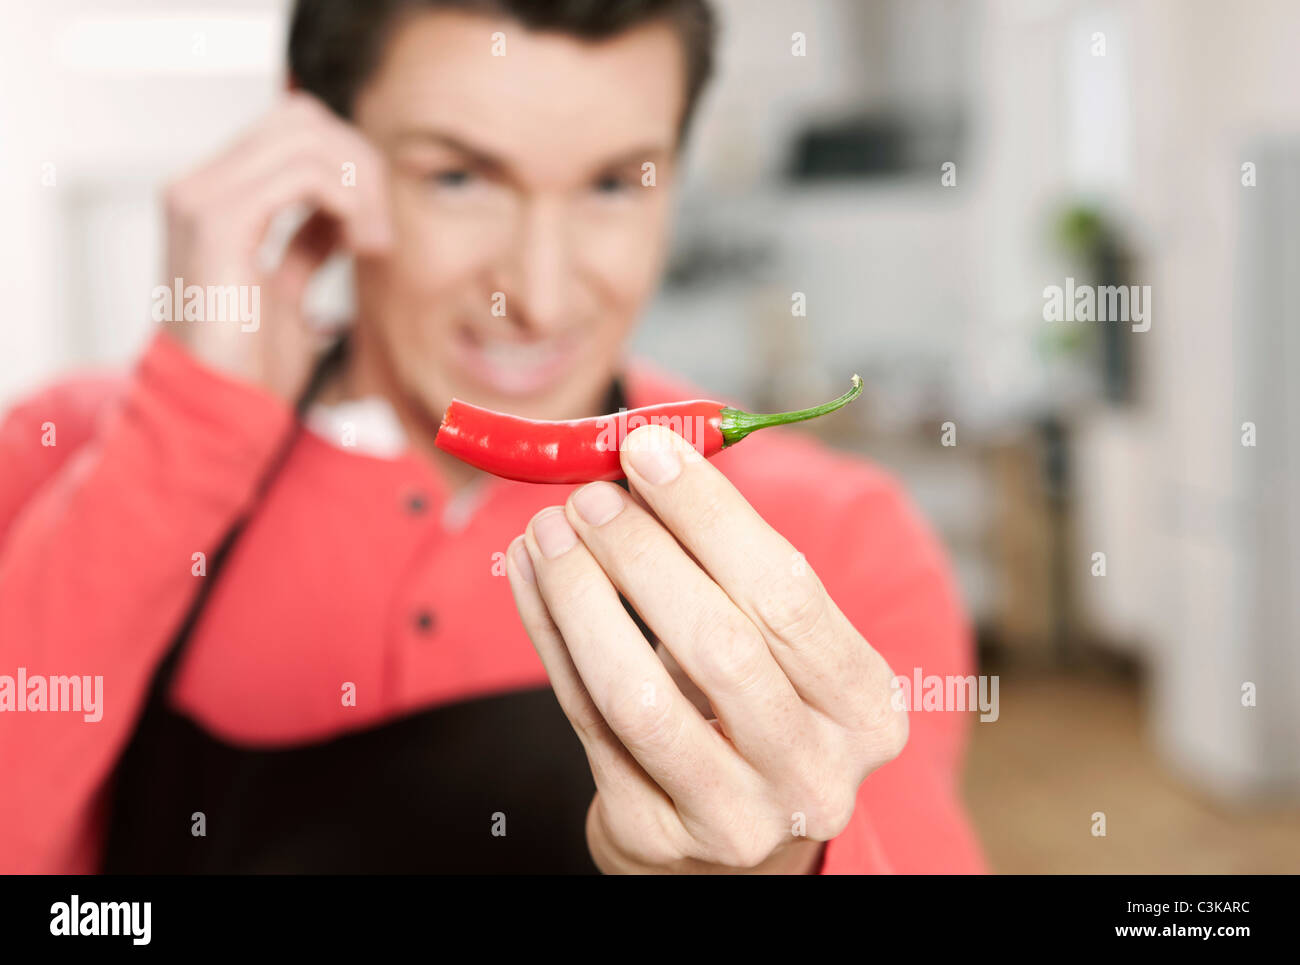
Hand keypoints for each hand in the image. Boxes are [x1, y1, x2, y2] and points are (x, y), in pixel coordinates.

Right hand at [159, 92, 391, 400]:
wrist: (217, 412)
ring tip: (374, 244)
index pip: (291, 131)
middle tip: (381, 232)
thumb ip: (307, 241)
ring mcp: (201, 198)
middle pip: (303, 120)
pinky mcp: (218, 221)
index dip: (347, 165)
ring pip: (307, 136)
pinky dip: (350, 200)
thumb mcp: (288, 291)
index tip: (373, 226)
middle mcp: (198, 187)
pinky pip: (304, 173)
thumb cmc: (251, 368)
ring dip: (361, 185)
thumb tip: (346, 207)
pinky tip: (361, 245)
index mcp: (211, 199)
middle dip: (360, 165)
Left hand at [505, 424, 908, 873]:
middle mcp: (816, 774)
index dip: (710, 515)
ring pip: (639, 697)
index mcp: (866, 707)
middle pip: (719, 645)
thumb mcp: (774, 644)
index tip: (648, 448)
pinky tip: (532, 578)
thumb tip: (643, 465)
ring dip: (581, 598)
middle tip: (589, 493)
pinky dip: (550, 639)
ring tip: (546, 532)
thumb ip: (726, 567)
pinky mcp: (654, 836)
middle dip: (641, 553)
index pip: (787, 593)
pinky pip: (585, 722)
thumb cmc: (757, 707)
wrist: (732, 833)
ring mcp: (736, 819)